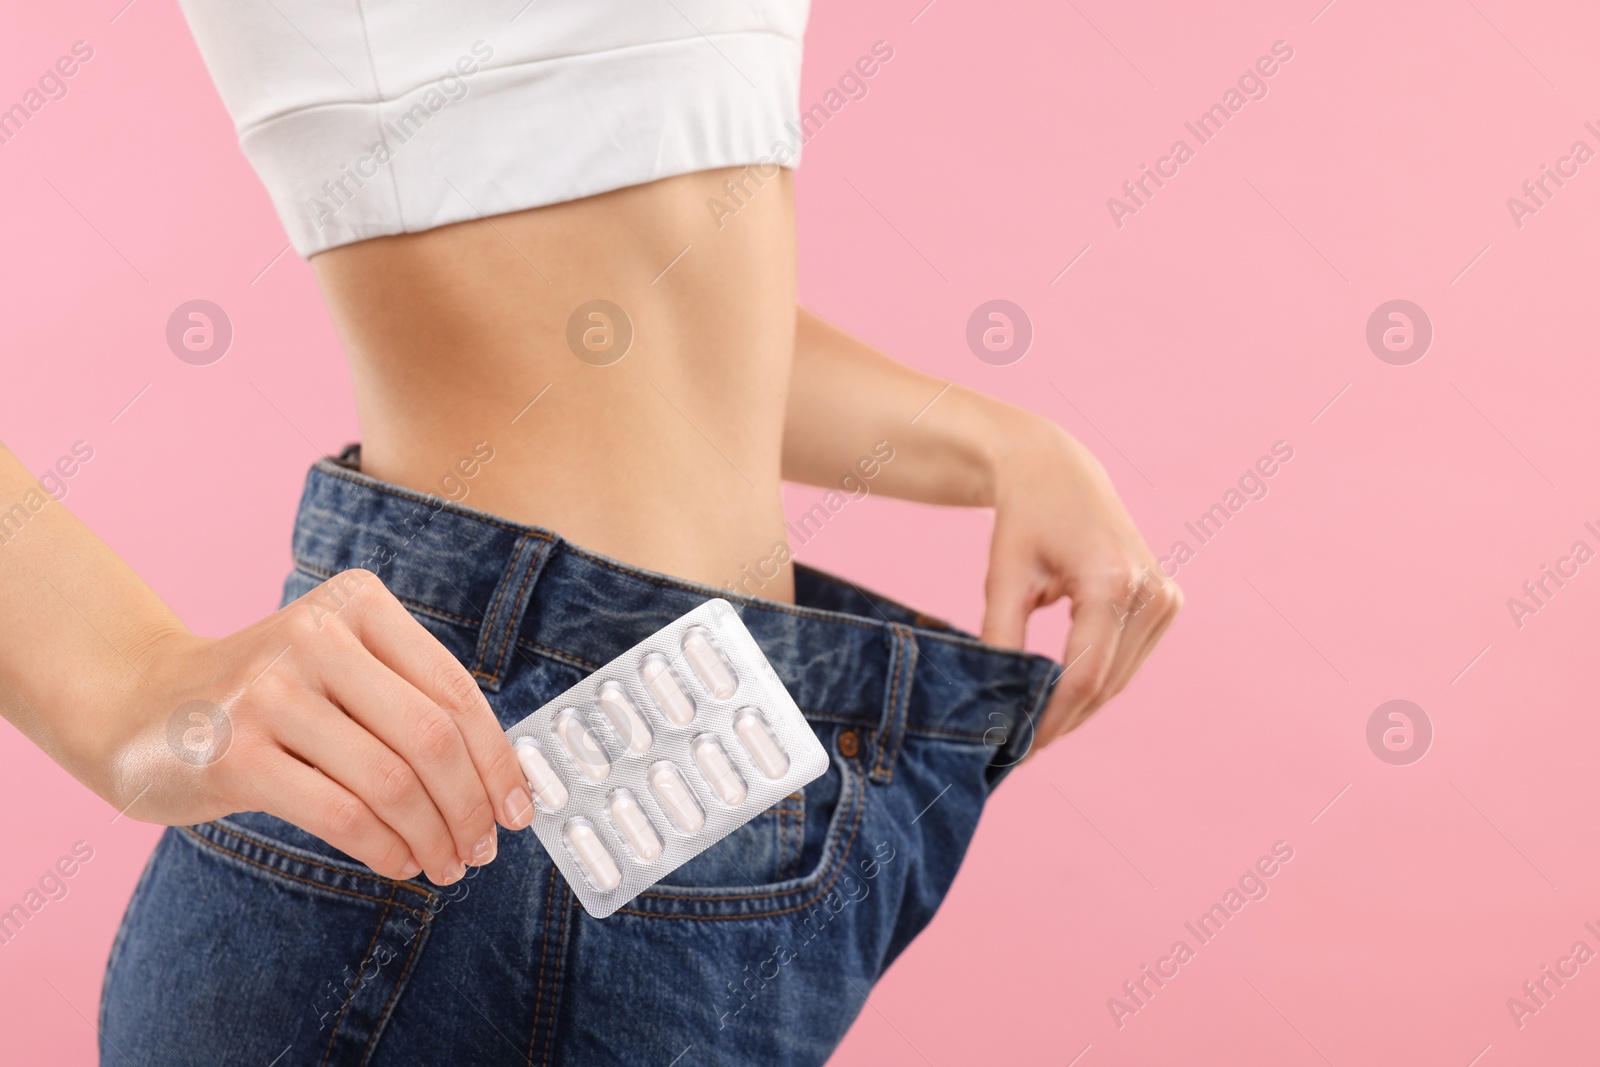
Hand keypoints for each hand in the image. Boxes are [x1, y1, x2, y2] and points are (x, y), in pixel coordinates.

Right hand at [101, 569, 533, 884]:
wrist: (137, 704)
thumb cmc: (266, 696)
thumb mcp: (340, 668)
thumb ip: (409, 698)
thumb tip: (499, 776)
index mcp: (357, 603)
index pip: (454, 689)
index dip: (498, 758)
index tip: (519, 809)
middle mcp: (315, 634)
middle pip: (432, 737)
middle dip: (471, 805)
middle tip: (483, 847)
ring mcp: (269, 691)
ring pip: (391, 781)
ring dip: (432, 836)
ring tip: (445, 865)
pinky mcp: (233, 752)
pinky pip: (341, 813)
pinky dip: (385, 849)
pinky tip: (398, 864)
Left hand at [979, 417, 1180, 751]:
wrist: (1057, 473)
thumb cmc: (1024, 520)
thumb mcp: (1004, 577)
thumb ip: (1002, 639)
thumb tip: (999, 704)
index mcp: (1112, 581)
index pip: (1085, 674)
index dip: (1053, 717)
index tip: (1021, 747)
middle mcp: (1151, 590)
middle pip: (1106, 683)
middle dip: (1063, 718)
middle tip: (1020, 748)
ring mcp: (1167, 597)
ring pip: (1119, 678)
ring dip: (1080, 706)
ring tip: (1035, 727)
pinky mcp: (1168, 602)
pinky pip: (1128, 660)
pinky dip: (1096, 681)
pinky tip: (1060, 697)